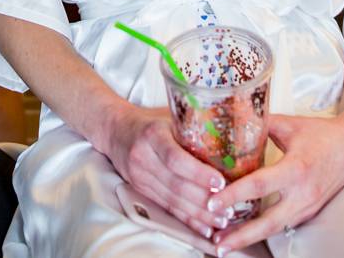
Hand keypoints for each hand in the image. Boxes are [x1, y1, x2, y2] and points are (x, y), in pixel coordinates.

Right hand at [101, 103, 236, 242]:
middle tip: (228, 209)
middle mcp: (143, 157)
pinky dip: (186, 219)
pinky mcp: (141, 191)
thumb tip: (228, 135)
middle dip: (203, 201)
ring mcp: (140, 177)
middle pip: (175, 185)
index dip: (197, 173)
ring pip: (172, 201)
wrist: (114, 130)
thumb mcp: (167, 116)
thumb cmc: (149, 121)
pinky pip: (166, 208)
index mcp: (152, 135)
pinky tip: (202, 227)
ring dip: (198, 215)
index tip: (220, 182)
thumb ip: (191, 126)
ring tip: (221, 221)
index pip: (175, 158)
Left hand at [214, 112, 343, 247]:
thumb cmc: (320, 134)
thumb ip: (261, 125)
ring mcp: (306, 207)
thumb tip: (234, 123)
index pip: (259, 185)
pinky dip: (263, 230)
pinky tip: (245, 231)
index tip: (212, 201)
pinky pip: (283, 224)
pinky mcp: (308, 212)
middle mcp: (302, 195)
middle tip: (217, 244)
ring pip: (274, 228)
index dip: (234, 195)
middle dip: (241, 236)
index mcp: (295, 169)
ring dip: (249, 237)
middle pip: (268, 223)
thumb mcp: (289, 124)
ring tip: (225, 243)